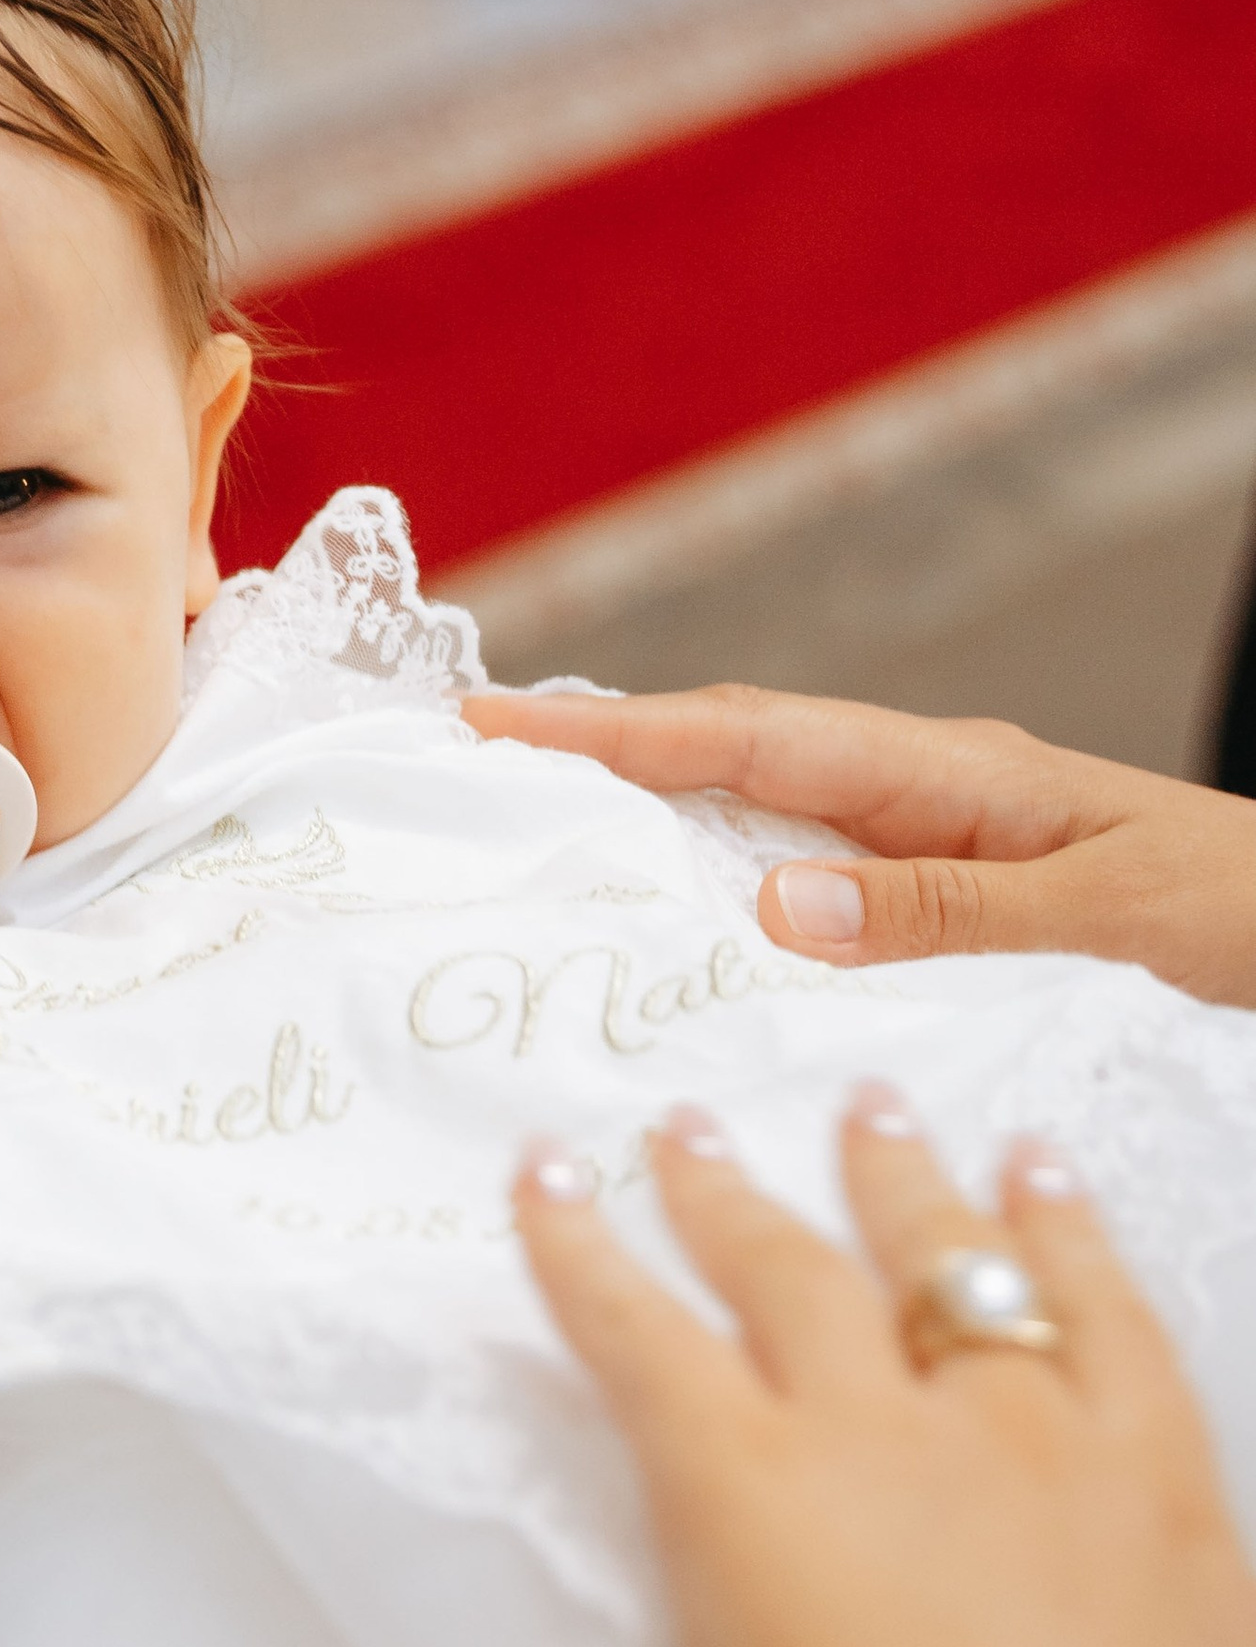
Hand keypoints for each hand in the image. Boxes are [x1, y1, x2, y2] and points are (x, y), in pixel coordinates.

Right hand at [463, 684, 1255, 1005]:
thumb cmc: (1249, 916)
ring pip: (763, 802)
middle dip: (602, 749)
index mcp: (954, 778)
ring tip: (531, 819)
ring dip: (651, 802)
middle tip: (468, 760)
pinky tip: (677, 906)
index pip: (751, 740)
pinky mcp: (951, 889)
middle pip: (734, 750)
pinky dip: (720, 866)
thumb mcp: (1114, 920)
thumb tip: (773, 908)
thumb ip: (946, 916)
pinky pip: (807, 865)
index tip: (490, 726)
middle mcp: (928, 792)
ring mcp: (936, 836)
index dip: (614, 736)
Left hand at [515, 1101, 1255, 1646]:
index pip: (1106, 1328)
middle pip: (944, 1268)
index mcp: (1153, 1503)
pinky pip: (638, 1326)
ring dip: (733, 1189)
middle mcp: (1016, 1432)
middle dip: (899, 1178)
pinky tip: (540, 1186)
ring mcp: (872, 1433)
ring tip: (687, 1133)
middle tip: (866, 1107)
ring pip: (792, 1268)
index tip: (1034, 1169)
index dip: (1062, 1238)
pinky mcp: (734, 1466)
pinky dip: (578, 1245)